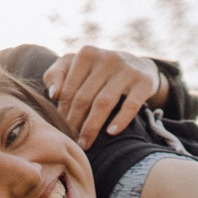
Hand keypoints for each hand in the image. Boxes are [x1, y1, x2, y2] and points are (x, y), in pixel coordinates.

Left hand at [41, 46, 163, 141]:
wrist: (138, 66)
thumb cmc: (98, 72)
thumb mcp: (75, 66)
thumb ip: (56, 75)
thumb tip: (53, 95)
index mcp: (87, 54)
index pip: (69, 88)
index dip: (62, 111)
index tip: (60, 129)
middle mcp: (107, 58)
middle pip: (84, 97)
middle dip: (74, 122)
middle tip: (70, 141)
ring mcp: (127, 69)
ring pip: (104, 102)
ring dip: (92, 127)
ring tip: (85, 143)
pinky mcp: (144, 82)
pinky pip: (130, 105)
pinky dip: (120, 120)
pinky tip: (110, 133)